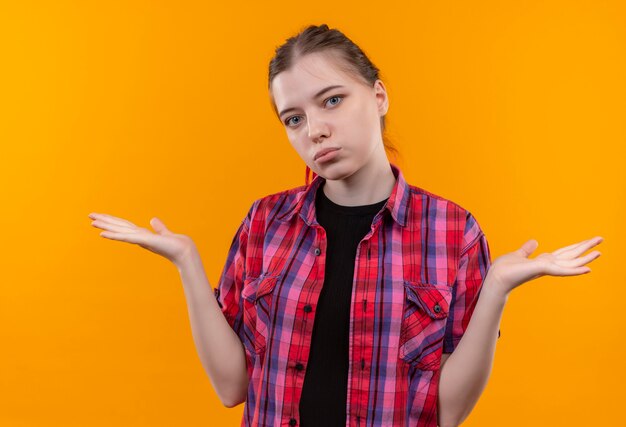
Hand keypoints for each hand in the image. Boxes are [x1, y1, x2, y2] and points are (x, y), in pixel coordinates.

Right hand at [88, 212, 195, 265]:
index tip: (101, 217)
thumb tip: (153, 219)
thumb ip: (159, 228)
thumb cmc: (176, 245)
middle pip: (118, 227)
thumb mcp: (166, 233)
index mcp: (142, 234)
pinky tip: (102, 234)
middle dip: (104, 221)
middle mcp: (139, 237)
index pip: (124, 226)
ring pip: (119, 231)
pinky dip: (114, 235)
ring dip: (105, 226)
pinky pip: (126, 237)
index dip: (112, 221)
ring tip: (92, 222)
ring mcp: (140, 239)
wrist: (184, 251)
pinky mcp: (143, 241)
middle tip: (89, 216)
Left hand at [487, 236, 602, 296]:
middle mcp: (547, 265)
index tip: (589, 242)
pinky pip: (562, 270)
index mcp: (543, 261)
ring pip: (570, 262)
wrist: (497, 278)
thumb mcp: (518, 255)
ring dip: (585, 258)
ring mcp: (546, 268)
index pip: (564, 253)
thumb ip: (527, 249)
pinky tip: (588, 269)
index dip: (576, 247)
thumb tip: (534, 241)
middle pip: (571, 255)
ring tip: (600, 252)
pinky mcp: (542, 269)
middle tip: (601, 239)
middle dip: (586, 248)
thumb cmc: (505, 269)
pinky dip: (575, 270)